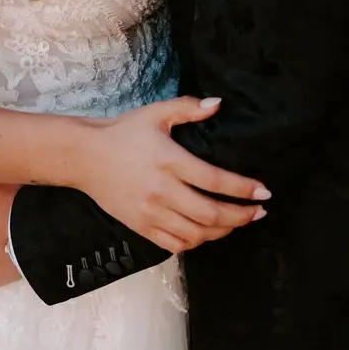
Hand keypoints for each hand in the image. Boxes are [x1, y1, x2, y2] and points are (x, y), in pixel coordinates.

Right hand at [80, 97, 270, 253]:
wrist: (85, 157)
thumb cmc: (123, 132)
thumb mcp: (155, 113)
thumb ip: (188, 108)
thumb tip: (218, 105)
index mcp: (169, 161)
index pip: (215, 181)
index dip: (243, 189)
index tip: (264, 193)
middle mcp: (162, 191)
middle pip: (211, 214)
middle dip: (241, 216)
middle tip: (258, 212)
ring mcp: (151, 213)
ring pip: (196, 234)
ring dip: (222, 232)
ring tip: (237, 222)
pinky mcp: (141, 228)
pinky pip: (175, 244)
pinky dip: (196, 243)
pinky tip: (206, 233)